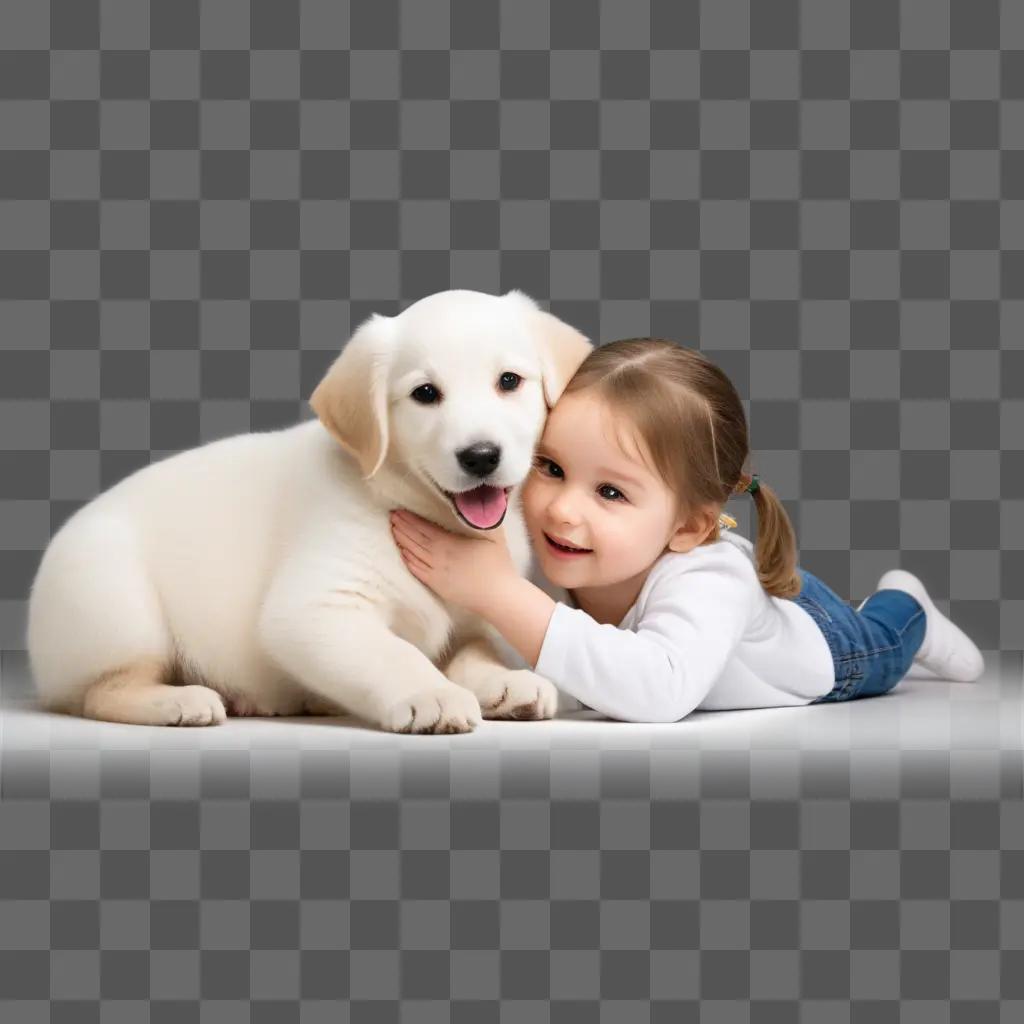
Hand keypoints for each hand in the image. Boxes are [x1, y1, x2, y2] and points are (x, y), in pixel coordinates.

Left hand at [389, 508, 518, 615]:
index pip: (423, 528)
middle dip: (402, 527)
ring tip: (393, 529)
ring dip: (402, 541)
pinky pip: (416, 570)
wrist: (498, 596)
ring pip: (413, 554)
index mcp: (449, 544)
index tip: (400, 510)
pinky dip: (407, 559)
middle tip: (392, 516)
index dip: (410, 519)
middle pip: (415, 539)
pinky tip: (403, 552)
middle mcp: (437, 558)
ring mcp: (435, 573)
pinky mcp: (436, 585)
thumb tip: (477, 501)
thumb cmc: (498, 564)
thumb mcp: (494, 535)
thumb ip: (483, 517)